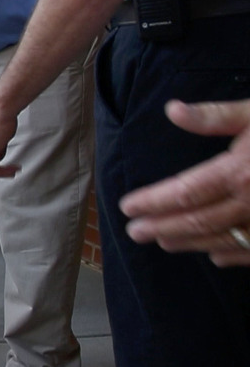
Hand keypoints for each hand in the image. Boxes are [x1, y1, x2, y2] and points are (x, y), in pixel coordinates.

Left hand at [120, 99, 249, 264]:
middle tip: (133, 232)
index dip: (153, 201)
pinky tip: (215, 256)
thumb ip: (215, 117)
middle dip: (162, 228)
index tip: (127, 206)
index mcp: (241, 172)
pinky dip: (231, 254)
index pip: (185, 192)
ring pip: (222, 239)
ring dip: (189, 243)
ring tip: (162, 242)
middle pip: (197, 221)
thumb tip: (173, 110)